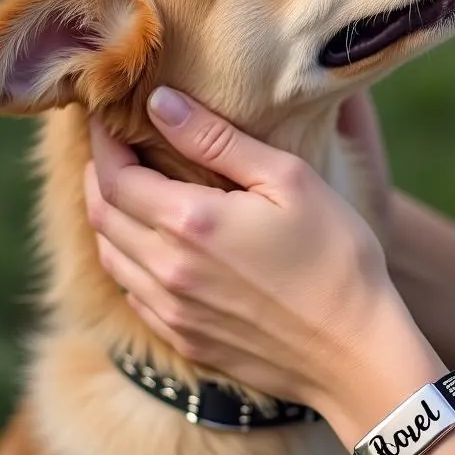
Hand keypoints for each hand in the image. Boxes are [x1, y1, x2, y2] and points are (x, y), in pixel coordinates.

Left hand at [86, 86, 407, 411]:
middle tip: (113, 145)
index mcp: (189, 224)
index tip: (105, 115)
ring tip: (129, 189)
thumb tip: (159, 102)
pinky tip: (155, 246)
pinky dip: (130, 259)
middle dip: (99, 174)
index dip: (102, 142)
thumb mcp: (288, 179)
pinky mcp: (186, 340)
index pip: (114, 175)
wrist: (355, 352)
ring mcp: (173, 312)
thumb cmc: (335, 255)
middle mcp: (167, 271)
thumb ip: (217, 140)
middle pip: (102, 216)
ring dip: (110, 218)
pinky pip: (134, 294)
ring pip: (112, 257)